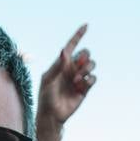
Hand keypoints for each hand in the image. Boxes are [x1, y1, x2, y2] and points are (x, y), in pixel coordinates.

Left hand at [34, 25, 96, 140]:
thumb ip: (57, 66)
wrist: (52, 114)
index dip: (78, 35)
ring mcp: (80, 78)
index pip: (72, 46)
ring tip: (77, 79)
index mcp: (62, 63)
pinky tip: (81, 85)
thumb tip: (64, 50)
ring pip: (92, 64)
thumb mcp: (48, 79)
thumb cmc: (46, 96)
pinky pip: (93, 78)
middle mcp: (72, 68)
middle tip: (77, 67)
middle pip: (86, 54)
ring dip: (87, 69)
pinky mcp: (85, 88)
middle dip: (84, 57)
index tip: (86, 25)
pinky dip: (89, 79)